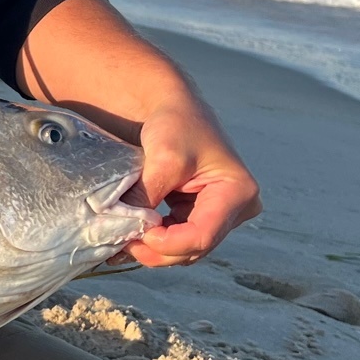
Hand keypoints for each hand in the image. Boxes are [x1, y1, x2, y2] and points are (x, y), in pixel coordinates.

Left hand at [122, 103, 261, 268]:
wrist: (172, 110)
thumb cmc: (175, 126)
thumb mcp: (163, 159)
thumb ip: (146, 196)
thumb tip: (121, 228)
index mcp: (238, 192)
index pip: (202, 235)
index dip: (168, 243)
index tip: (138, 234)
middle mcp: (237, 209)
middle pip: (195, 247)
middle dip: (158, 249)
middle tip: (122, 242)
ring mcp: (221, 215)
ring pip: (186, 249)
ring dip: (154, 249)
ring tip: (124, 238)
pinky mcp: (202, 216)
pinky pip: (179, 240)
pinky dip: (155, 241)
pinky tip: (132, 236)